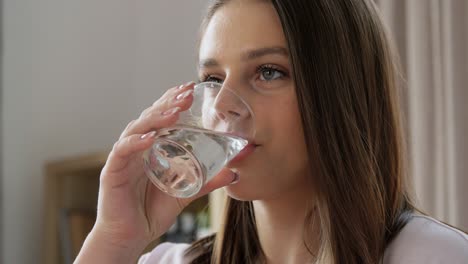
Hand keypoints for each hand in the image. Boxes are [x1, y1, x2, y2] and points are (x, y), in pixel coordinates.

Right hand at [75, 82, 236, 262]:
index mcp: (150, 148)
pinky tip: (151, 138)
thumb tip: (233, 173)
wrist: (131, 236)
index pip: (159, 117)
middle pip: (149, 117)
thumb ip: (205, 182)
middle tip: (186, 94)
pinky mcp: (112, 172)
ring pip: (136, 129)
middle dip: (167, 103)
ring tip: (174, 112)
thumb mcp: (184, 193)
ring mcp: (123, 158)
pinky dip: (135, 143)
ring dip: (155, 118)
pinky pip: (122, 152)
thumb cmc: (151, 211)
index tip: (190, 89)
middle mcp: (135, 148)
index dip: (172, 101)